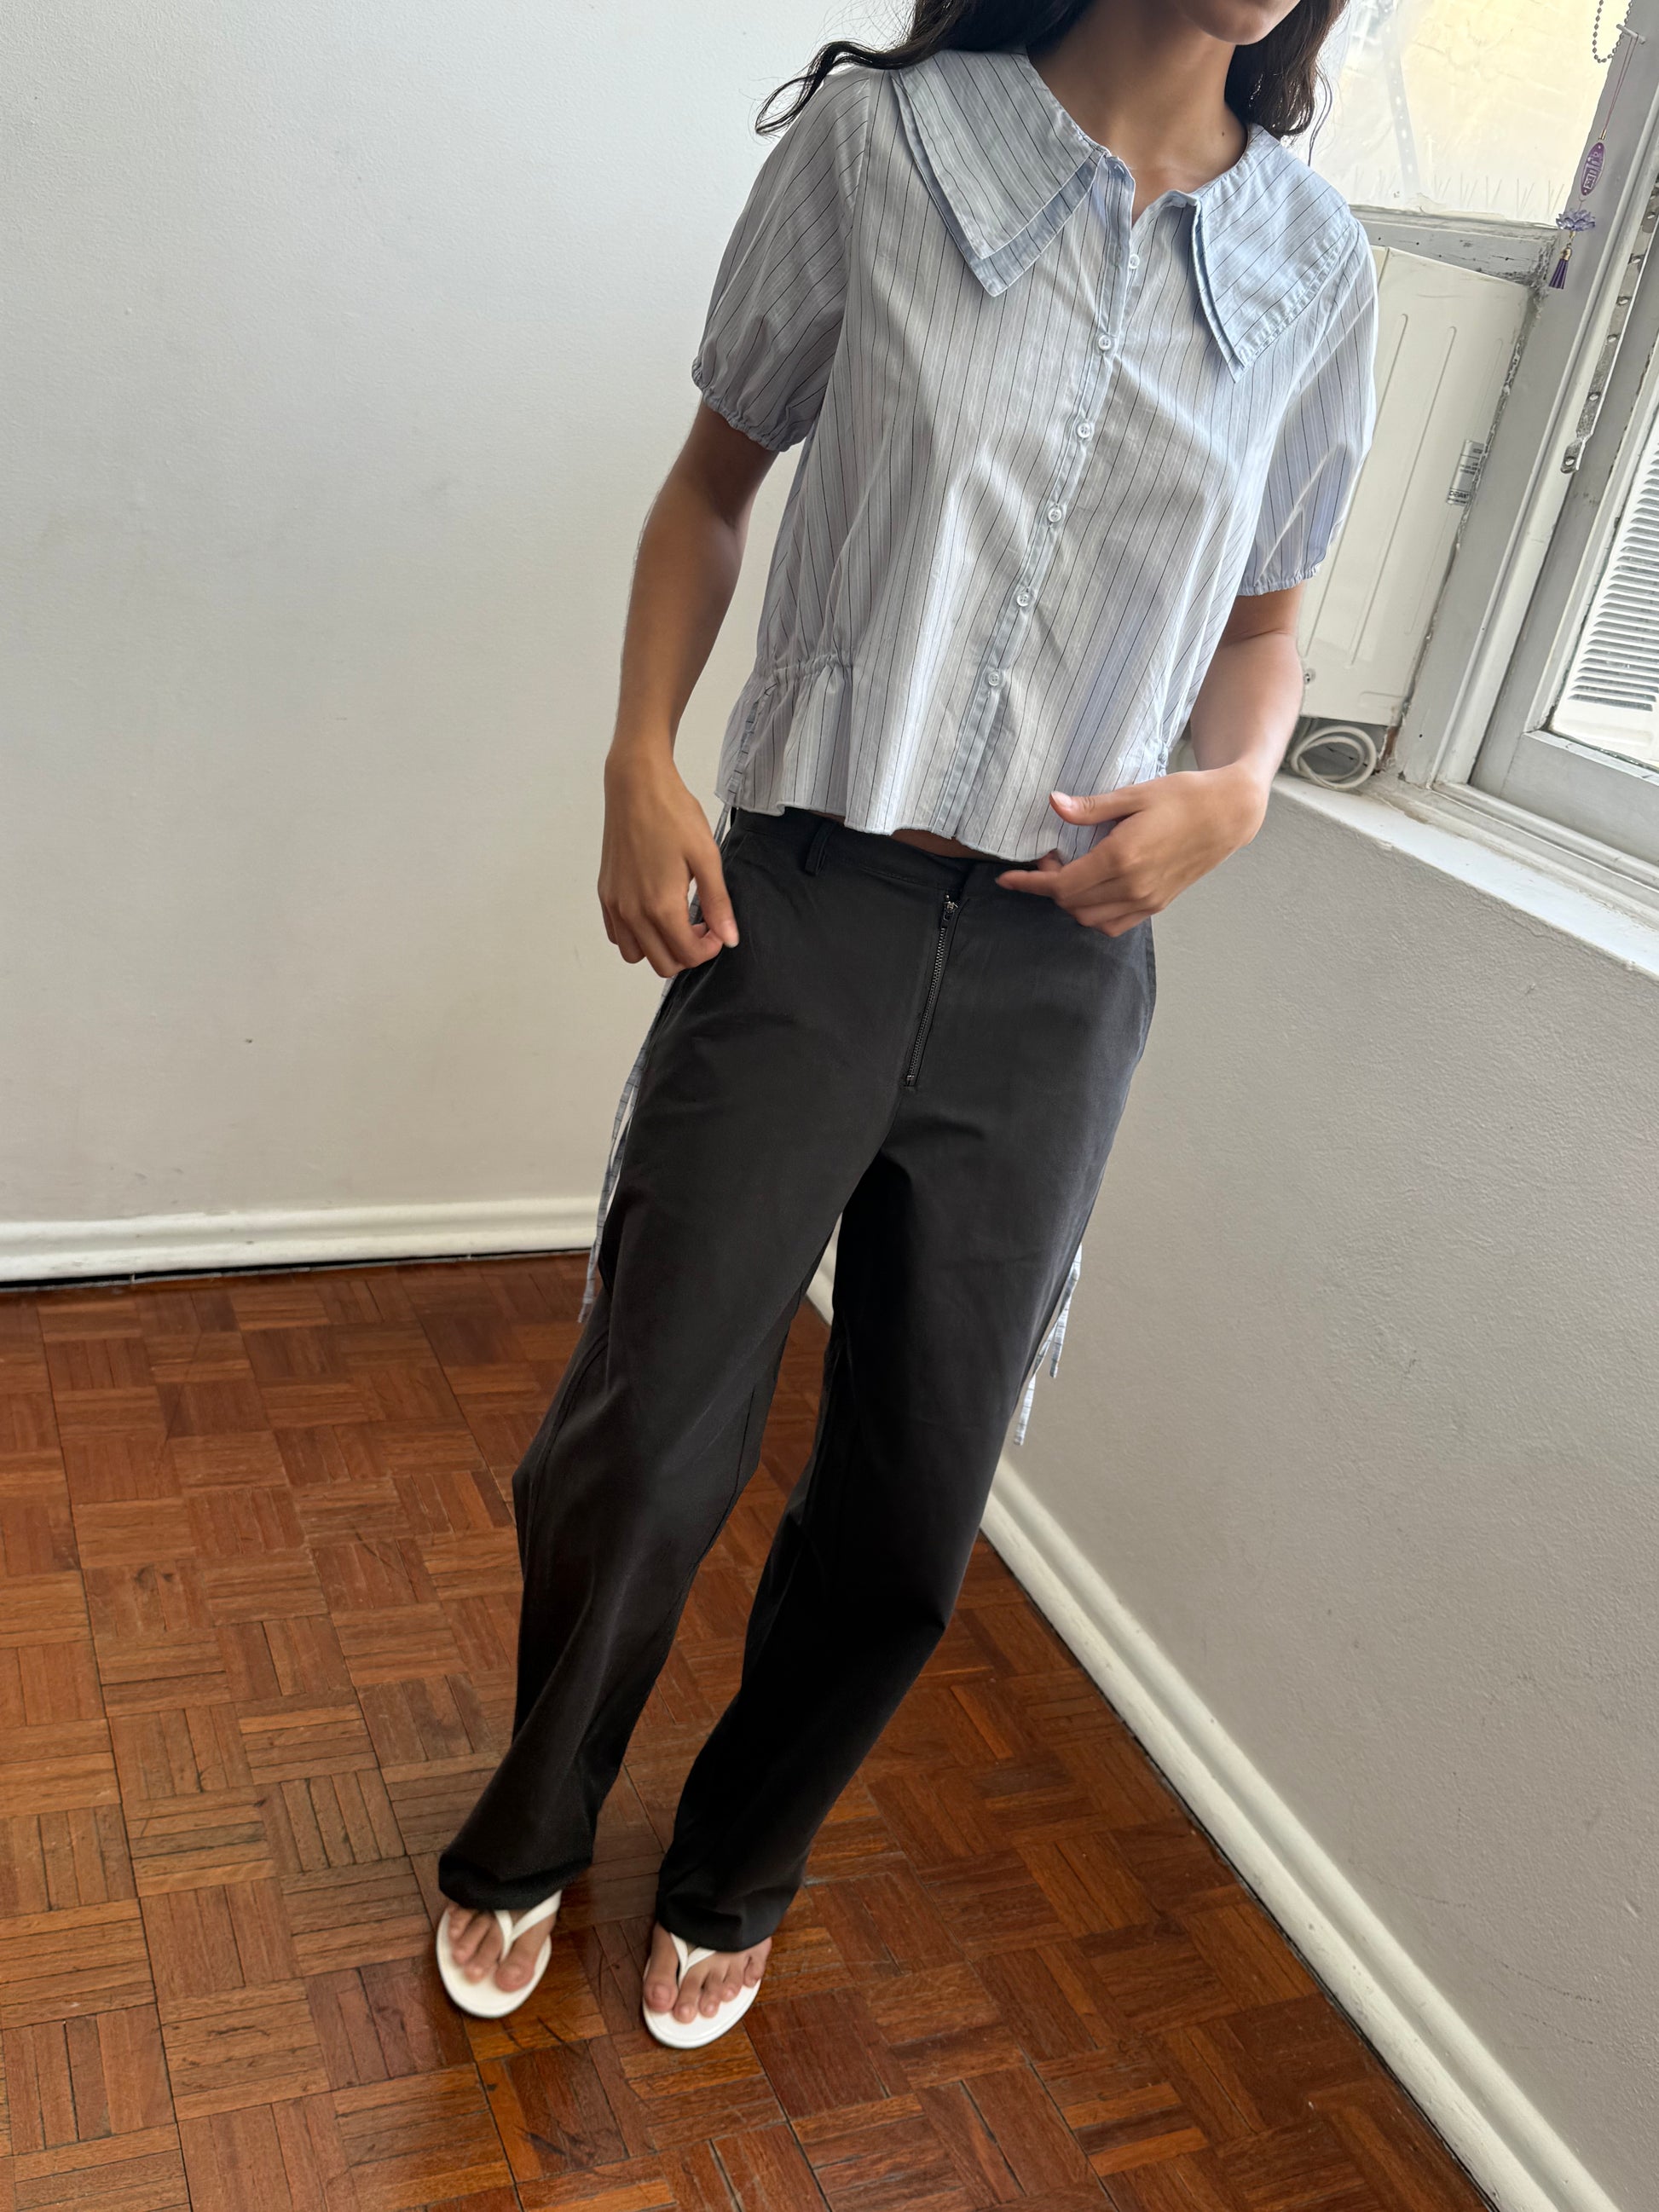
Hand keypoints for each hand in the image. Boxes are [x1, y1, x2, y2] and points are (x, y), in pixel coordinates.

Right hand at [599, 750, 738, 976]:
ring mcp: (615, 904)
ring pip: (636, 955)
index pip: (688, 955)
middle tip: (701, 925)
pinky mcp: (605, 893)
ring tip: (677, 921)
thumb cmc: (673, 814)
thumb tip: (729, 939)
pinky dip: (636, 936)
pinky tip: (653, 911)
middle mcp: (632, 912)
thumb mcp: (707, 858)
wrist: (636, 785)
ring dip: (659, 948)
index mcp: (660, 906)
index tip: (718, 927)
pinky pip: (617, 935)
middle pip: (662, 964)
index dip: (710, 948)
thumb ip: (718, 904)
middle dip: (687, 953)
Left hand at [995, 765, 1270, 934]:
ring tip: (1070, 874)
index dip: (1030, 883)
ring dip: (1070, 903)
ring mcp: (1147, 900)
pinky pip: (1114, 924)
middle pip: (1071, 905)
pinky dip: (1093, 914)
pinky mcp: (1158, 905)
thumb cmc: (1184, 796)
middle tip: (1049, 860)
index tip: (1008, 879)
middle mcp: (1133, 887)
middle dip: (1049, 888)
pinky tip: (1092, 891)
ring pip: (1090, 920)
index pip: (1061, 885)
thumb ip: (1091, 807)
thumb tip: (1054, 804)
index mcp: (1122, 858)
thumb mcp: (1135, 794)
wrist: (1229, 814)